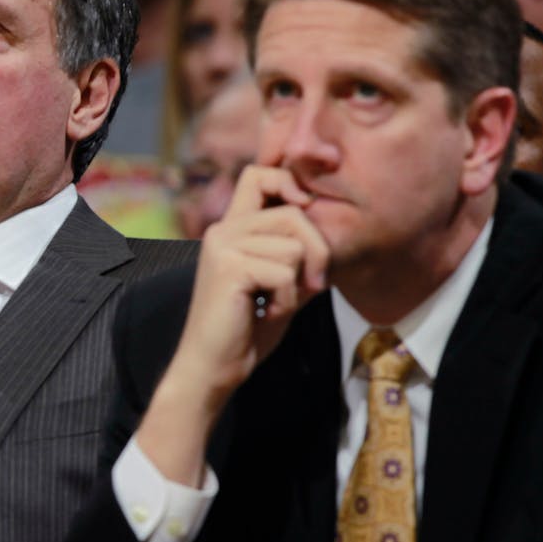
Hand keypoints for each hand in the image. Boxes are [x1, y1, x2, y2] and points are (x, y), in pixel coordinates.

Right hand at [175, 165, 328, 395]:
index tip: (307, 208)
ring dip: (297, 284)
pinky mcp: (228, 267)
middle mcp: (222, 230)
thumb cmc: (248, 330)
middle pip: (293, 213)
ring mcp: (223, 246)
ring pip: (293, 245)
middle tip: (310, 286)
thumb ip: (297, 254)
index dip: (289, 181)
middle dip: (316, 251)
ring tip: (273, 304)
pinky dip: (286, 301)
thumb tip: (329, 231)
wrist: (213, 367)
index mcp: (231, 228)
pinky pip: (284, 273)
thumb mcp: (281, 283)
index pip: (258, 174)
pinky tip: (264, 314)